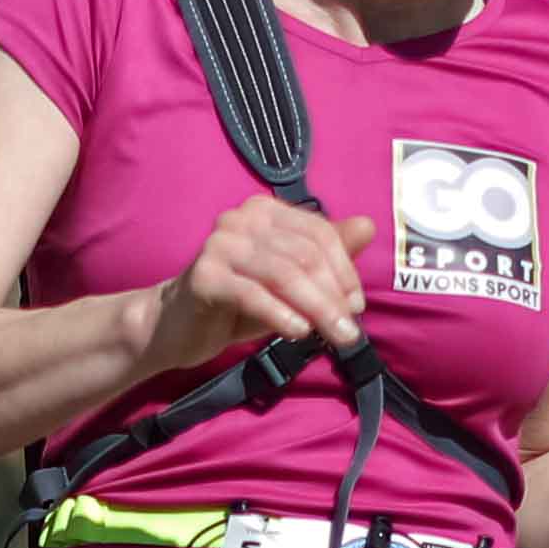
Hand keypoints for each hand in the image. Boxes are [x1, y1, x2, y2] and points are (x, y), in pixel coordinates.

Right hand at [143, 200, 381, 373]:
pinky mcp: (203, 276)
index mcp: (265, 211)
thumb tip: (369, 225)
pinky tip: (299, 333)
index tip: (357, 305)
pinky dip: (281, 315)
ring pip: (283, 274)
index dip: (344, 269)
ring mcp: (219, 244)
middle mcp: (241, 218)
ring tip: (334, 337)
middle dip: (333, 296)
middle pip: (304, 255)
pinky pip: (252, 294)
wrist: (179, 326)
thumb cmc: (241, 302)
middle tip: (350, 332)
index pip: (318, 233)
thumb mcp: (291, 280)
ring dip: (316, 309)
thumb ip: (327, 254)